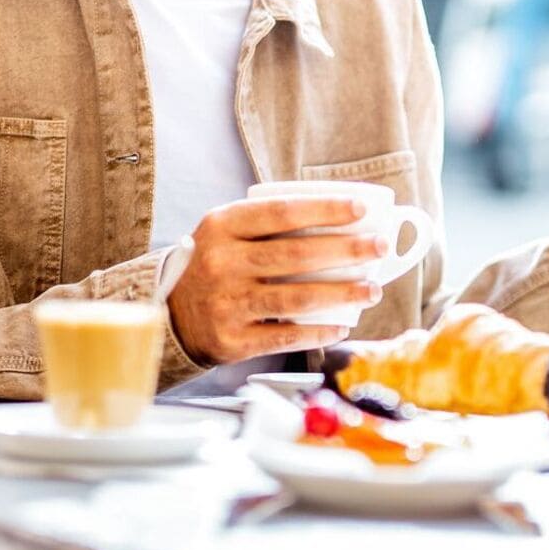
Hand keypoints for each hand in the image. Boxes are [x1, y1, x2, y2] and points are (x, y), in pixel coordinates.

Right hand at [166, 197, 387, 365]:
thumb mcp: (226, 232)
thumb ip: (269, 223)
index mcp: (223, 226)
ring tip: (373, 290)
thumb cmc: (213, 264)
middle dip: (347, 250)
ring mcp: (226, 304)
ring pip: (297, 298)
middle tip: (380, 248)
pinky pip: (285, 337)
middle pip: (296, 255)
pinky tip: (342, 325)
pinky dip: (319, 332)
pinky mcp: (232, 340)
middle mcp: (222, 263)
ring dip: (343, 294)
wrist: (168, 314)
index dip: (325, 210)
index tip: (362, 209)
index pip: (282, 212)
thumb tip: (340, 218)